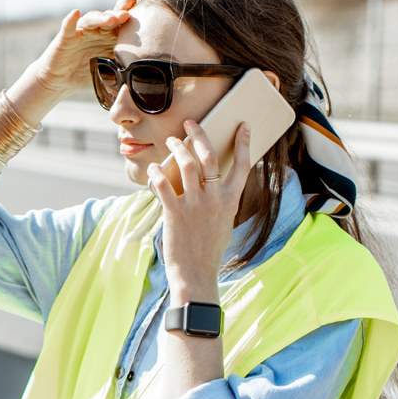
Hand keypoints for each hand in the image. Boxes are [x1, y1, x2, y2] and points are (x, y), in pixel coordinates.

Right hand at [29, 0, 136, 97]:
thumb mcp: (110, 75)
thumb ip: (126, 72)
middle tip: (127, 15)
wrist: (60, 83)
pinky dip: (71, 19)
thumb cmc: (86, 77)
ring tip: (111, 19)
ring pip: (92, 19)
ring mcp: (81, 32)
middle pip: (110, 16)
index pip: (122, 22)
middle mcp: (97, 31)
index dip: (131, 14)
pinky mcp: (65, 37)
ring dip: (101, 17)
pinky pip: (68, 26)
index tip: (143, 9)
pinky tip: (76, 12)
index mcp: (110, 37)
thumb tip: (150, 80)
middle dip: (119, 13)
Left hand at [146, 119, 251, 301]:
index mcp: (230, 201)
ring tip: (172, 141)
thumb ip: (219, 201)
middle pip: (209, 157)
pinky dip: (157, 173)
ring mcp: (195, 205)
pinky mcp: (175, 213)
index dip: (244, 144)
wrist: (196, 274)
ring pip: (187, 165)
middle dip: (199, 135)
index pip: (242, 166)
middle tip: (190, 124)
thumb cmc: (209, 249)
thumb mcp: (223, 222)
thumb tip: (210, 182)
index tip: (243, 126)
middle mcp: (215, 200)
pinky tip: (153, 168)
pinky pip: (163, 185)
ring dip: (177, 148)